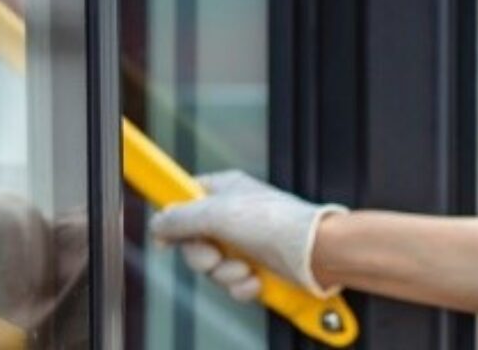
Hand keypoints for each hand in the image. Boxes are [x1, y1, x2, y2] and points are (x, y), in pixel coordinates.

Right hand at [148, 170, 347, 301]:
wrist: (319, 254)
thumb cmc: (281, 225)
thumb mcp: (218, 214)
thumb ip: (181, 218)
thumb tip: (158, 224)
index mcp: (226, 189)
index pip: (186, 198)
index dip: (175, 218)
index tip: (167, 236)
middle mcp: (235, 214)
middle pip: (194, 241)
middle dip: (203, 257)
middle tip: (215, 256)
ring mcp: (246, 242)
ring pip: (213, 266)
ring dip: (225, 274)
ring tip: (245, 269)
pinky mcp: (258, 266)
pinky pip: (233, 282)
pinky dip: (242, 286)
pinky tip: (256, 280)